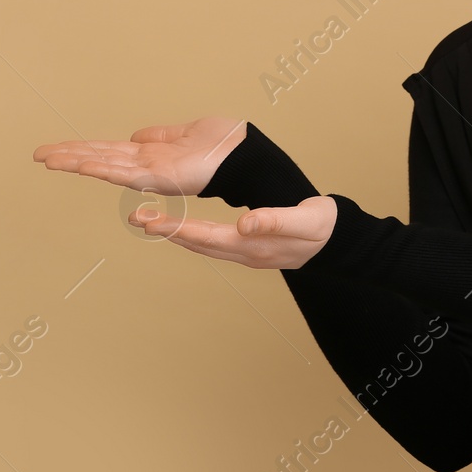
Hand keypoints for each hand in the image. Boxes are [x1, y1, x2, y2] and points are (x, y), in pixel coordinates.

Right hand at [32, 115, 246, 195]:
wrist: (244, 155)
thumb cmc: (224, 145)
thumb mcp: (188, 132)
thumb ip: (161, 135)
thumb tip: (135, 136)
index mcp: (150, 152)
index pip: (108, 150)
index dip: (82, 148)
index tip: (56, 147)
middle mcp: (145, 164)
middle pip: (99, 157)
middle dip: (68, 155)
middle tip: (38, 154)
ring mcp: (149, 172)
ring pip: (103, 165)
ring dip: (75, 161)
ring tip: (47, 158)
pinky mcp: (157, 177)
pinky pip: (122, 172)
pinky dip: (99, 167)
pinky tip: (79, 164)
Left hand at [129, 196, 337, 269]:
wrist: (335, 243)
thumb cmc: (321, 228)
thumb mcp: (305, 221)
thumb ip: (276, 220)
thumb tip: (245, 222)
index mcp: (252, 244)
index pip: (207, 236)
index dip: (178, 228)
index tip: (152, 221)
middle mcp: (242, 252)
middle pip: (196, 242)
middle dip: (166, 231)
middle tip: (136, 218)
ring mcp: (243, 253)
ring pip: (200, 244)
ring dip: (174, 233)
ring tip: (148, 221)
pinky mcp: (246, 248)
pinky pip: (210, 241)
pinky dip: (190, 233)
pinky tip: (180, 225)